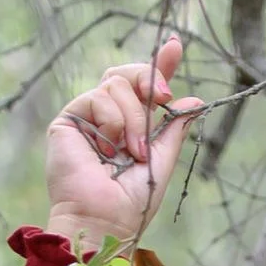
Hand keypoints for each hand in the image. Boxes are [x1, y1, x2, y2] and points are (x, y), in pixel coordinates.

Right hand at [44, 35, 201, 253]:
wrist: (105, 220)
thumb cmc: (131, 202)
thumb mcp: (162, 160)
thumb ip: (174, 128)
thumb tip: (196, 98)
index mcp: (130, 127)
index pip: (143, 88)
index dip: (159, 65)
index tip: (175, 45)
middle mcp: (107, 119)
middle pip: (126, 75)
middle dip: (149, 79)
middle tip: (164, 99)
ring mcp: (87, 118)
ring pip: (116, 86)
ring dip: (133, 119)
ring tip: (132, 153)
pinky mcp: (69, 120)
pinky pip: (98, 98)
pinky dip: (112, 122)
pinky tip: (108, 150)